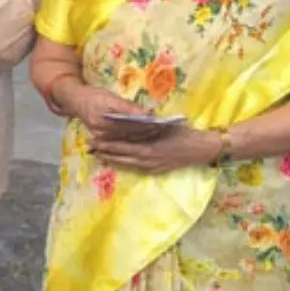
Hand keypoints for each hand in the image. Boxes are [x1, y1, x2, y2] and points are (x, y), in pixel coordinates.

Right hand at [58, 81, 167, 143]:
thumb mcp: (110, 98)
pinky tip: (144, 135)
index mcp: (103, 122)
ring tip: (156, 131)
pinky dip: (134, 137)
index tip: (158, 122)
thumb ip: (128, 107)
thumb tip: (146, 113)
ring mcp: (102, 138)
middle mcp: (102, 133)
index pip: (129, 126)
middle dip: (146, 132)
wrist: (76, 100)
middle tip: (161, 128)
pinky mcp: (103, 138)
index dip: (145, 125)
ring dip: (143, 136)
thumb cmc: (94, 96)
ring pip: (127, 139)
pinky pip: (122, 140)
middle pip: (129, 135)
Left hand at [91, 125, 222, 174]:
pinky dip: (124, 164)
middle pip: (120, 156)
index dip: (106, 143)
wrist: (200, 149)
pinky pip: (135, 168)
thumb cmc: (183, 133)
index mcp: (147, 147)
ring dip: (111, 160)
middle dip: (104, 152)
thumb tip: (131, 120)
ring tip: (98, 156)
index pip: (121, 145)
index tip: (94, 138)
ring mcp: (151, 167)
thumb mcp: (163, 125)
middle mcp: (146, 159)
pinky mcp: (155, 170)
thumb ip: (146, 125)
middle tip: (90, 148)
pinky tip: (116, 162)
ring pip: (126, 164)